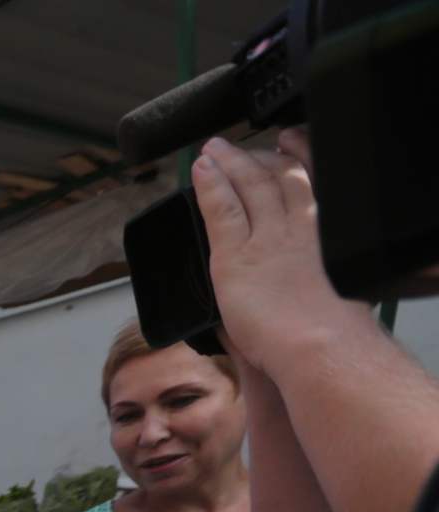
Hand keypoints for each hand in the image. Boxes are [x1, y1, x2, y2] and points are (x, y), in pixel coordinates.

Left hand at [192, 132, 363, 371]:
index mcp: (324, 235)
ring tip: (214, 150)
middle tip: (237, 145)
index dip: (296, 158)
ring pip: (249, 187)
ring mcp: (267, 239)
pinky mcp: (235, 257)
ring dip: (229, 163)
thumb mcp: (331, 294)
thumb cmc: (329, 334)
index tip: (288, 145)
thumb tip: (297, 291)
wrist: (321, 346)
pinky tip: (201, 169)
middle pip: (278, 178)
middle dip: (256, 156)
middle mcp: (298, 228)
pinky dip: (210, 185)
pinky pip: (221, 210)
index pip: (310, 182)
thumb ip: (312, 281)